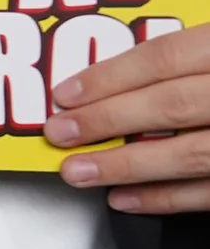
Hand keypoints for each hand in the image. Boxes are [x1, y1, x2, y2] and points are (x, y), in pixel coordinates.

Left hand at [50, 24, 209, 213]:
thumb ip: (188, 50)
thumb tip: (119, 69)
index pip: (166, 58)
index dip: (110, 77)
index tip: (64, 94)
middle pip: (171, 105)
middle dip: (106, 120)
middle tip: (57, 133)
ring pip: (190, 154)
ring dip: (125, 166)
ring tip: (77, 172)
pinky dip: (165, 198)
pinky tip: (123, 198)